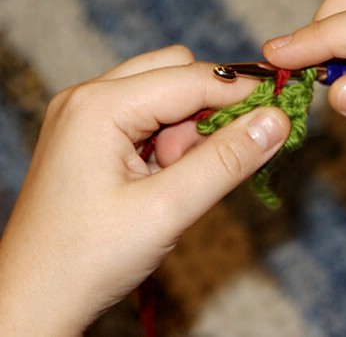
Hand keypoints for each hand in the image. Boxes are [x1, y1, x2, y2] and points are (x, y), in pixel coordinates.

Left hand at [0, 45, 289, 335]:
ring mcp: (88, 115)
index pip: (192, 78)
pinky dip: (170, 145)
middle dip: (207, 111)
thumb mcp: (167, 210)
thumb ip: (226, 161)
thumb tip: (277, 120)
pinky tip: (162, 183)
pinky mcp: (93, 136)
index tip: (282, 113)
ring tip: (176, 183)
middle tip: (214, 160)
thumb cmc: (86, 260)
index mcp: (99, 105)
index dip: (243, 93)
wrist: (33, 301)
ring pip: (165, 96)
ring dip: (188, 132)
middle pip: (176, 74)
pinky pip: (149, 120)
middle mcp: (89, 97)